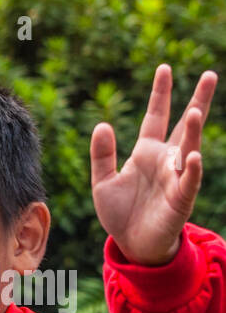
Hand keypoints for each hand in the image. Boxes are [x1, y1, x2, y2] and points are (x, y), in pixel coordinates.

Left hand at [91, 65, 216, 265]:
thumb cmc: (120, 212)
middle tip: (210, 75)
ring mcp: (175, 178)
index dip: (160, 94)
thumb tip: (102, 124)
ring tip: (196, 110)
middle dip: (197, 101)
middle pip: (185, 126)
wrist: (132, 244)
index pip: (156, 117)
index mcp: (146, 152)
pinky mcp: (180, 199)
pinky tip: (192, 156)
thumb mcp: (103, 181)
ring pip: (189, 149)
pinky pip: (187, 182)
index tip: (164, 68)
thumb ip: (102, 155)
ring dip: (194, 131)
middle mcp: (165, 160)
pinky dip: (190, 169)